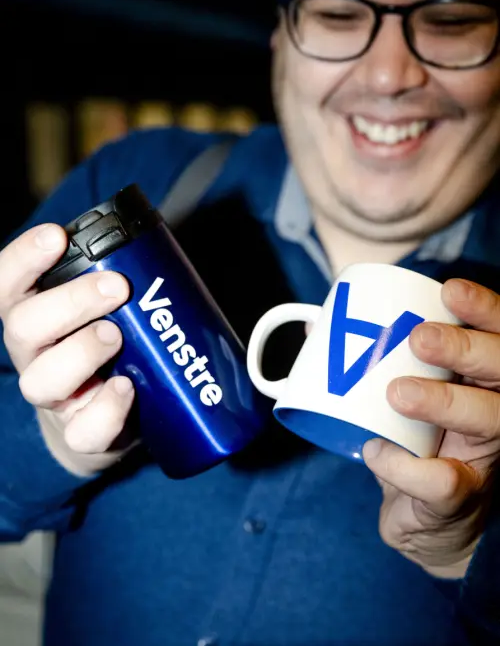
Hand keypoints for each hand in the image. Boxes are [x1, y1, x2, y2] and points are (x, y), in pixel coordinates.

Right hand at [0, 223, 134, 475]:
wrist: (104, 421)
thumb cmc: (110, 349)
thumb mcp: (103, 311)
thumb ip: (116, 282)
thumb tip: (160, 252)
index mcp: (35, 315)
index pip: (7, 283)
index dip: (24, 258)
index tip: (57, 237)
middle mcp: (34, 355)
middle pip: (23, 326)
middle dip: (70, 302)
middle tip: (117, 286)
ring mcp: (54, 398)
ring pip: (42, 379)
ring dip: (81, 352)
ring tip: (117, 336)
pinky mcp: (79, 435)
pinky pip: (83, 430)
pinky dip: (106, 409)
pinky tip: (126, 387)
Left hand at [363, 278, 499, 577]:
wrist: (424, 520)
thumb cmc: (412, 443)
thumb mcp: (396, 395)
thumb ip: (368, 362)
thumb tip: (315, 325)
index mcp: (480, 378)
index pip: (498, 335)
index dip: (484, 309)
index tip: (450, 291)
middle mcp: (494, 410)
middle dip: (466, 348)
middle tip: (421, 339)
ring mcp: (483, 455)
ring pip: (489, 421)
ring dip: (443, 402)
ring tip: (398, 393)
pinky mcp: (459, 496)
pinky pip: (441, 480)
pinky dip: (402, 466)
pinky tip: (375, 452)